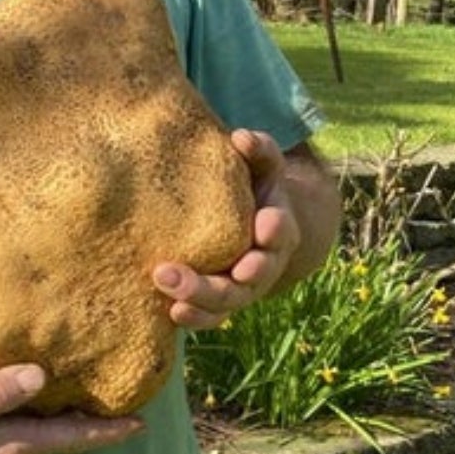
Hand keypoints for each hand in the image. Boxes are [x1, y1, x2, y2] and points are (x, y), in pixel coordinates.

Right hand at [0, 363, 145, 453]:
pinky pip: (29, 432)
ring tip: (98, 395)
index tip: (142, 424)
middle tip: (131, 402)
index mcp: (15, 445)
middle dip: (99, 422)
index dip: (108, 430)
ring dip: (74, 419)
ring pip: (50, 436)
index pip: (74, 436)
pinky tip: (47, 397)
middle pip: (68, 437)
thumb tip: (39, 375)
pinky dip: (47, 417)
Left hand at [153, 129, 305, 329]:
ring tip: (175, 302)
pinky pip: (212, 315)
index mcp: (278, 227)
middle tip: (185, 276)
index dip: (274, 229)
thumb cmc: (253, 188)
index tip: (264, 224)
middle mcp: (265, 263)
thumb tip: (241, 136)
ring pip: (229, 303)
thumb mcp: (262, 166)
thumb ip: (259, 150)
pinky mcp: (222, 301)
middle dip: (221, 280)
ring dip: (202, 302)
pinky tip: (173, 313)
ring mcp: (244, 287)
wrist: (256, 224)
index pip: (281, 230)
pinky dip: (195, 317)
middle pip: (251, 277)